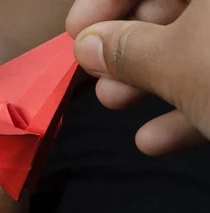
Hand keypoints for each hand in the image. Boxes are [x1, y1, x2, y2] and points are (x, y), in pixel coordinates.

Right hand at [66, 0, 209, 155]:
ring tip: (113, 101)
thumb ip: (127, 50)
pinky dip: (188, 108)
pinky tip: (155, 139)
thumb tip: (87, 46)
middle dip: (126, 44)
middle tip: (95, 71)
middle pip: (171, 9)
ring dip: (148, 79)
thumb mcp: (177, 60)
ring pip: (196, 49)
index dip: (104, 1)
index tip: (76, 32)